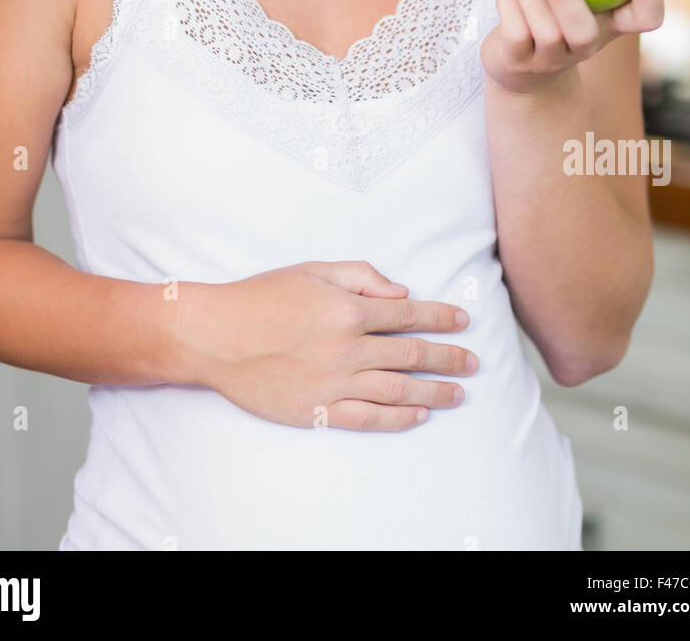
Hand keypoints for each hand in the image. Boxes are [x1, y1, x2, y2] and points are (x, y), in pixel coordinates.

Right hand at [177, 261, 476, 430]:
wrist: (216, 336)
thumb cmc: (261, 297)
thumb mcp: (312, 270)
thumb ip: (361, 276)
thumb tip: (400, 293)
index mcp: (347, 309)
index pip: (408, 314)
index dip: (440, 317)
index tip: (463, 321)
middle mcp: (346, 348)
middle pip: (411, 355)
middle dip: (448, 357)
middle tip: (474, 362)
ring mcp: (333, 383)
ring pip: (398, 390)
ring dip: (434, 392)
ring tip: (458, 394)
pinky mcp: (318, 410)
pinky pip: (368, 418)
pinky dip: (398, 418)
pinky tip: (419, 415)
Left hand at [480, 0, 663, 96]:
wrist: (520, 63)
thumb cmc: (554, 8)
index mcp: (611, 27)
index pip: (646, 18)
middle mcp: (586, 48)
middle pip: (583, 30)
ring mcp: (553, 61)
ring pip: (545, 30)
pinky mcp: (520, 65)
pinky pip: (515, 34)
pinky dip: (508, 5)